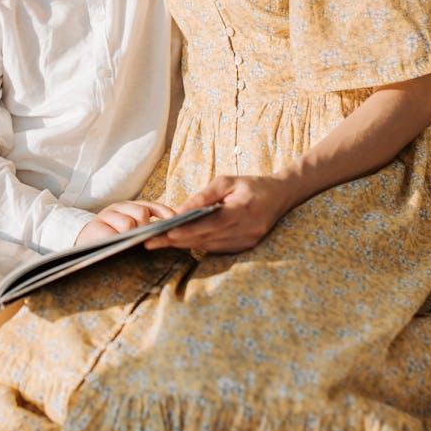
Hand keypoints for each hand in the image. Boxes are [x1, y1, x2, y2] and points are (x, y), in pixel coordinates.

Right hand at [77, 199, 174, 245]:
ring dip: (131, 235)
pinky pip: (111, 234)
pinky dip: (117, 239)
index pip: (151, 206)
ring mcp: (106, 216)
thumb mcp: (130, 230)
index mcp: (130, 207)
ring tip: (130, 243)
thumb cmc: (112, 240)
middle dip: (147, 227)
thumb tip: (168, 232)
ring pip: (128, 223)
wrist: (85, 244)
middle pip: (141, 212)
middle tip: (147, 240)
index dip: (163, 212)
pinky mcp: (95, 226)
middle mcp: (119, 207)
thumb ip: (145, 228)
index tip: (174, 221)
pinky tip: (118, 245)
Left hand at [143, 174, 293, 252]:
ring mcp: (247, 242)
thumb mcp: (227, 181)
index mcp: (242, 211)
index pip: (208, 224)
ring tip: (158, 243)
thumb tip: (179, 210)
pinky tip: (180, 244)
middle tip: (149, 242)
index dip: (185, 231)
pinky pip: (217, 249)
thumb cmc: (250, 185)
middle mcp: (246, 230)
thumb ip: (204, 196)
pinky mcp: (246, 247)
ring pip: (209, 247)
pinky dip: (198, 246)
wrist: (280, 196)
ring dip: (183, 246)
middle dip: (176, 241)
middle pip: (205, 239)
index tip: (162, 233)